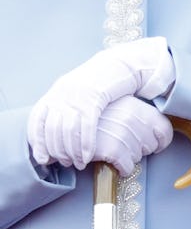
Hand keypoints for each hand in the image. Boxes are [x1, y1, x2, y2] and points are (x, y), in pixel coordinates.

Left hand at [27, 37, 174, 169]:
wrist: (116, 65)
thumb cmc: (97, 83)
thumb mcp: (74, 92)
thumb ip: (63, 109)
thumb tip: (53, 137)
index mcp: (55, 93)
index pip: (37, 122)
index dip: (39, 143)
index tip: (45, 159)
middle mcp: (62, 95)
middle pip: (53, 130)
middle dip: (58, 152)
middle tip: (66, 163)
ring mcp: (77, 97)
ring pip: (69, 131)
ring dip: (72, 152)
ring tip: (78, 163)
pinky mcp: (94, 99)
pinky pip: (87, 127)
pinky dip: (86, 145)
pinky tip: (88, 155)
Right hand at [93, 95, 172, 175]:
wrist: (67, 122)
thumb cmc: (97, 116)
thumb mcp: (121, 106)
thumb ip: (139, 115)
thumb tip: (157, 133)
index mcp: (138, 106)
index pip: (165, 129)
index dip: (161, 141)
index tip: (154, 145)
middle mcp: (134, 118)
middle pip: (152, 146)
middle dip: (141, 150)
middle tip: (126, 146)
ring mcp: (123, 134)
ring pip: (139, 157)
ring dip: (129, 158)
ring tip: (115, 149)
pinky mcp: (112, 150)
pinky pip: (128, 167)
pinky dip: (122, 169)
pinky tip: (114, 162)